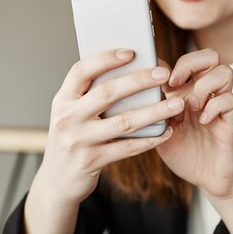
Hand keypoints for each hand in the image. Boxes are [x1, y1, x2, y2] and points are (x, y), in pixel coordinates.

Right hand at [24, 49, 184, 233]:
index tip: (131, 51)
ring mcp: (78, 140)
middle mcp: (67, 117)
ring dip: (154, 111)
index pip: (81, 70)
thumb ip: (92, 93)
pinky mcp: (90, 161)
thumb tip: (132, 68)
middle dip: (139, 80)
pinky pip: (127, 148)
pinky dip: (150, 139)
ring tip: (176, 104)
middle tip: (164, 73)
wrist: (56, 181)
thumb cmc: (73, 137)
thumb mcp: (73, 113)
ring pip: (123, 122)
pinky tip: (167, 131)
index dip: (105, 58)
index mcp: (63, 99)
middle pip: (107, 93)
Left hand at [155, 49, 232, 197]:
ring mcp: (218, 105)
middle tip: (175, 83)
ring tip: (192, 106)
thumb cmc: (182, 152)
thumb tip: (134, 91)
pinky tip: (203, 120)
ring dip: (205, 85)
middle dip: (191, 62)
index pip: (184, 60)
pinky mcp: (230, 120)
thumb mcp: (159, 128)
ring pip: (225, 71)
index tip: (151, 77)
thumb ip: (151, 109)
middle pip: (209, 55)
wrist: (206, 179)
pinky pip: (230, 99)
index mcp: (185, 91)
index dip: (167, 62)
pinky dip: (214, 106)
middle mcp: (204, 93)